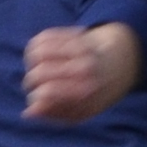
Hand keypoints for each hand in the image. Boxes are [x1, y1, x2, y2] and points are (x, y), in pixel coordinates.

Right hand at [22, 22, 143, 122]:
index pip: (47, 92)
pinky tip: (42, 58)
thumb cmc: (93, 95)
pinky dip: (36, 48)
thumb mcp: (80, 113)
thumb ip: (54, 113)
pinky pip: (43, 38)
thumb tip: (28, 111)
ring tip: (38, 70)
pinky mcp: (71, 34)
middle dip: (31, 81)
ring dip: (31, 63)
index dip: (36, 97)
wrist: (117, 66)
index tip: (38, 99)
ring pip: (38, 52)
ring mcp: (80, 47)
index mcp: (87, 90)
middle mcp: (85, 66)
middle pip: (40, 72)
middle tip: (34, 85)